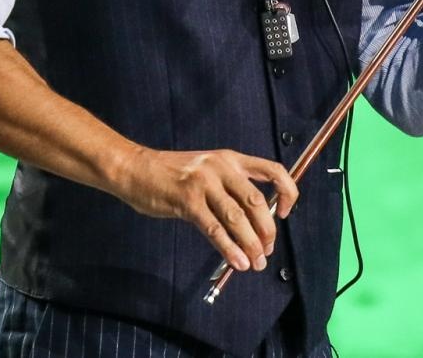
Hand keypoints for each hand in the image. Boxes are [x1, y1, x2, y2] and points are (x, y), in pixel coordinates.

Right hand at [112, 146, 298, 272]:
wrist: (136, 168)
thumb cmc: (172, 174)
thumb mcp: (207, 170)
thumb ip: (230, 188)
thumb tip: (255, 222)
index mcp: (230, 158)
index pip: (272, 170)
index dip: (287, 192)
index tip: (285, 214)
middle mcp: (221, 167)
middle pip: (256, 201)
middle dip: (267, 231)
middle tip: (267, 250)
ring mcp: (203, 183)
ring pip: (237, 218)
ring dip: (250, 244)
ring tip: (255, 263)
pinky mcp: (186, 201)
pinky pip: (214, 229)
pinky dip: (229, 249)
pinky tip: (237, 261)